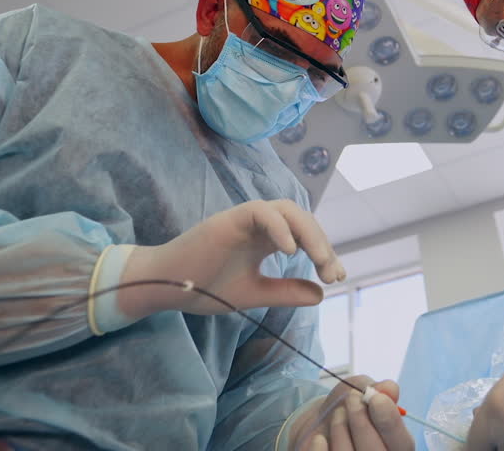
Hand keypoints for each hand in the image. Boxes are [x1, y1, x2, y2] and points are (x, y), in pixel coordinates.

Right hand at [119, 199, 345, 316]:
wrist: (167, 287)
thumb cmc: (204, 287)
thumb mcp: (253, 293)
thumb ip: (284, 291)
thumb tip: (321, 294)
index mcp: (266, 239)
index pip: (304, 236)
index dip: (325, 253)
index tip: (336, 277)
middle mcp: (259, 225)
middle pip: (301, 219)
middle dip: (322, 244)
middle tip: (332, 272)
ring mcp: (244, 219)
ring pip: (287, 209)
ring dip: (308, 232)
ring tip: (319, 260)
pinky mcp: (230, 219)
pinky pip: (261, 211)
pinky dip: (279, 227)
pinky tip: (290, 252)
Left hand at [288, 377, 413, 450]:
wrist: (319, 426)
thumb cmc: (348, 408)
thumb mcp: (362, 390)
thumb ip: (379, 389)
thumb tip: (390, 389)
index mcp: (396, 446)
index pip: (403, 444)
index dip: (391, 422)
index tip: (377, 399)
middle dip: (362, 422)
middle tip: (352, 399)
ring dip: (341, 429)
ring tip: (337, 414)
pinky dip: (319, 448)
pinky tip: (320, 438)